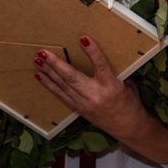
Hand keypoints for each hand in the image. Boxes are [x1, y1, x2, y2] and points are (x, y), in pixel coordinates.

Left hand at [33, 36, 148, 140]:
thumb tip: (97, 55)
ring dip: (48, 72)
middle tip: (43, 52)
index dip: (92, 52)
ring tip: (37, 60)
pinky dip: (49, 85)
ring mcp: (84, 103)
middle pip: (72, 77)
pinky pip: (61, 95)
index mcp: (111, 86)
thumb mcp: (126, 84)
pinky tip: (40, 76)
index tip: (83, 38)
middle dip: (56, 64)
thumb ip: (111, 71)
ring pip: (63, 85)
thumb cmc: (130, 104)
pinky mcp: (79, 109)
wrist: (128, 128)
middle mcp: (95, 95)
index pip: (101, 65)